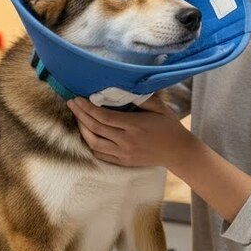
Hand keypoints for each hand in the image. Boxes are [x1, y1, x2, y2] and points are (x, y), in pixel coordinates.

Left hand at [67, 95, 198, 167]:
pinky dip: (91, 144)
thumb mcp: (159, 107)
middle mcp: (126, 141)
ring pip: (94, 143)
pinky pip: (101, 155)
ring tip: (77, 118)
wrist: (178, 152)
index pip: (104, 117)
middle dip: (80, 115)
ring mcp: (124, 153)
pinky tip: (87, 134)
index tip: (78, 99)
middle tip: (71, 103)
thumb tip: (121, 89)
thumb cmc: (169, 126)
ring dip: (82, 130)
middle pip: (96, 128)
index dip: (88, 108)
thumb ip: (140, 98)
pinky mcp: (123, 162)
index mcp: (134, 125)